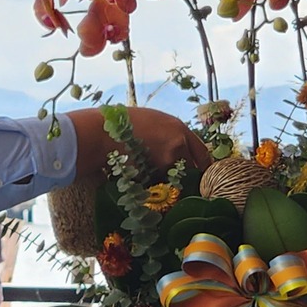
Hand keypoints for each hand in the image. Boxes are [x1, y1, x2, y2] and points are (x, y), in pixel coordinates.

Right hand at [69, 107, 210, 181]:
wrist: (102, 133)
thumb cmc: (124, 123)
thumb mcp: (155, 120)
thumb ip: (172, 134)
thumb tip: (183, 149)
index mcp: (180, 129)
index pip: (203, 153)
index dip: (204, 166)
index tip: (203, 174)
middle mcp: (178, 145)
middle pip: (192, 170)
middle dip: (187, 176)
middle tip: (179, 181)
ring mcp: (165, 163)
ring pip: (175, 179)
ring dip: (169, 181)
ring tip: (153, 175)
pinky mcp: (152, 176)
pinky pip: (159, 185)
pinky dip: (155, 185)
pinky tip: (142, 177)